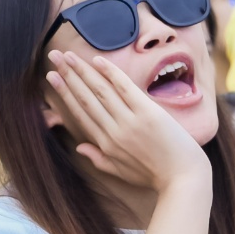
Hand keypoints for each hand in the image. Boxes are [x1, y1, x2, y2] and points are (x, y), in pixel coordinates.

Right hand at [45, 49, 212, 195]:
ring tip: (68, 55)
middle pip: (85, 97)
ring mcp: (130, 121)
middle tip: (54, 56)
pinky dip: (111, 73)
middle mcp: (113, 131)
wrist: (183, 178)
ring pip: (100, 90)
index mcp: (105, 144)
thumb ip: (99, 159)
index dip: (64, 93)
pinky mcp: (148, 113)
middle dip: (68, 75)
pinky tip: (98, 60)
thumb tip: (79, 147)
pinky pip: (125, 88)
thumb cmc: (155, 175)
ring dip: (83, 70)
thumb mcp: (122, 172)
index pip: (79, 113)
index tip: (51, 77)